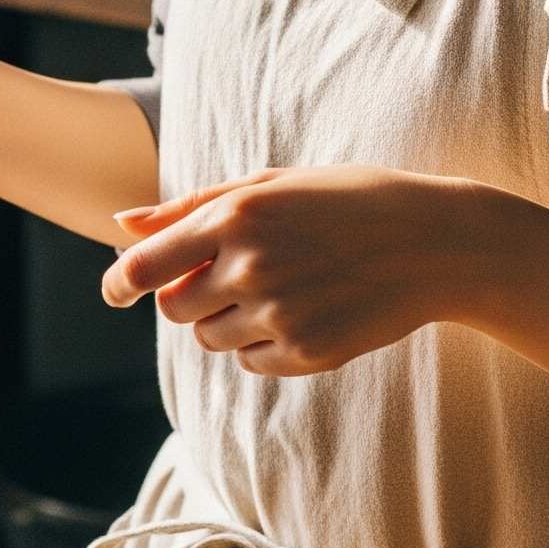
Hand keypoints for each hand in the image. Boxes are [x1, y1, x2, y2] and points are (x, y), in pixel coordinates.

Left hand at [99, 164, 502, 375]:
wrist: (432, 241)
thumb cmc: (342, 200)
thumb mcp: (266, 184)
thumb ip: (188, 206)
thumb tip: (121, 224)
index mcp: (233, 216)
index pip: (141, 266)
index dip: (118, 283)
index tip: (116, 291)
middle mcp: (249, 267)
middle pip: (173, 308)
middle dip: (187, 295)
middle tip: (231, 273)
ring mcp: (278, 314)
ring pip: (209, 338)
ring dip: (224, 320)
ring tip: (277, 287)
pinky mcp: (307, 352)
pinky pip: (251, 362)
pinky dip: (262, 344)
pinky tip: (303, 310)